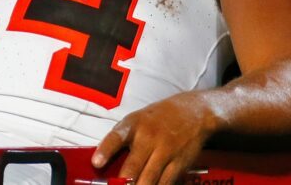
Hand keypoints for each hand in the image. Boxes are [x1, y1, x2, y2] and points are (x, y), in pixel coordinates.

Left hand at [92, 92, 215, 184]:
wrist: (194, 112)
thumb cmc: (158, 118)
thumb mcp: (137, 119)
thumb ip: (121, 139)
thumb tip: (103, 163)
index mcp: (134, 125)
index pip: (116, 137)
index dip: (105, 150)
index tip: (96, 163)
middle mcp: (149, 138)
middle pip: (132, 167)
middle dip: (122, 183)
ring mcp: (165, 152)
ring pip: (148, 180)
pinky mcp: (179, 164)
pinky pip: (165, 183)